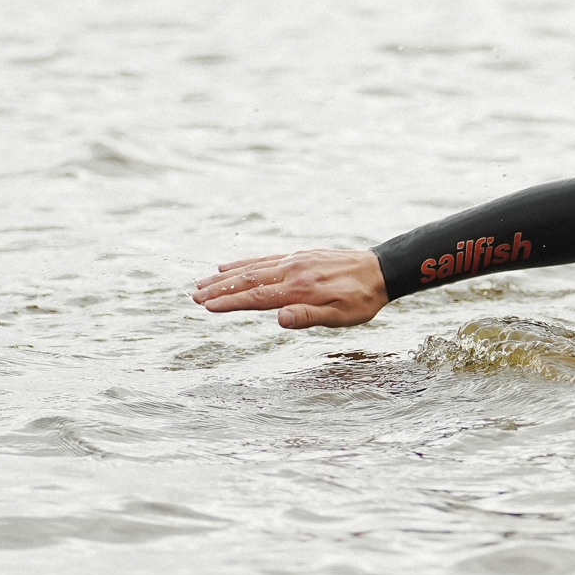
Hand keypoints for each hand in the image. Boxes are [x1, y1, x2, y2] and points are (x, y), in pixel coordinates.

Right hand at [193, 248, 387, 328]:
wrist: (381, 270)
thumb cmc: (362, 300)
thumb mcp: (341, 317)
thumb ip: (310, 317)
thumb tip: (280, 319)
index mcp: (300, 289)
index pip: (257, 298)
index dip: (230, 303)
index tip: (207, 307)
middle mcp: (292, 271)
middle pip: (248, 280)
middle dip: (219, 289)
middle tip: (193, 296)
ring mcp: (294, 261)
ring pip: (252, 268)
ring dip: (225, 276)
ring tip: (202, 282)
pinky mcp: (299, 255)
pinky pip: (265, 258)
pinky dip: (243, 263)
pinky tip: (229, 266)